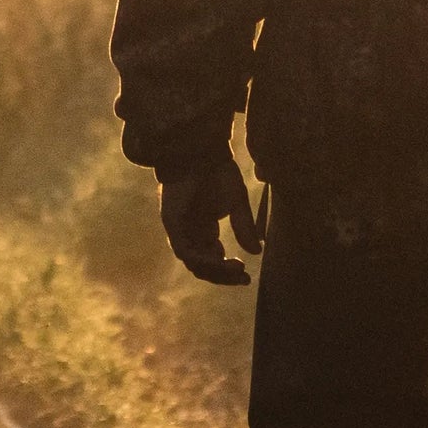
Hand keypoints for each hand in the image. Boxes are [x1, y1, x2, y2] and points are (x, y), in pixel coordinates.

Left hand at [159, 166, 265, 285]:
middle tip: (245, 279)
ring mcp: (178, 229)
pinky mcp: (171, 223)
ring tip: (238, 269)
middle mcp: (189, 232)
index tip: (247, 275)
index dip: (228, 271)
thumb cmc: (218, 170)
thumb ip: (244, 227)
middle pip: (202, 266)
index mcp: (203, 228)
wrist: (201, 149)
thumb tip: (256, 252)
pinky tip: (222, 259)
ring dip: (216, 270)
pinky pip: (185, 250)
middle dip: (224, 276)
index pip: (212, 259)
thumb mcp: (237, 202)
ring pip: (194, 263)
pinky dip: (203, 258)